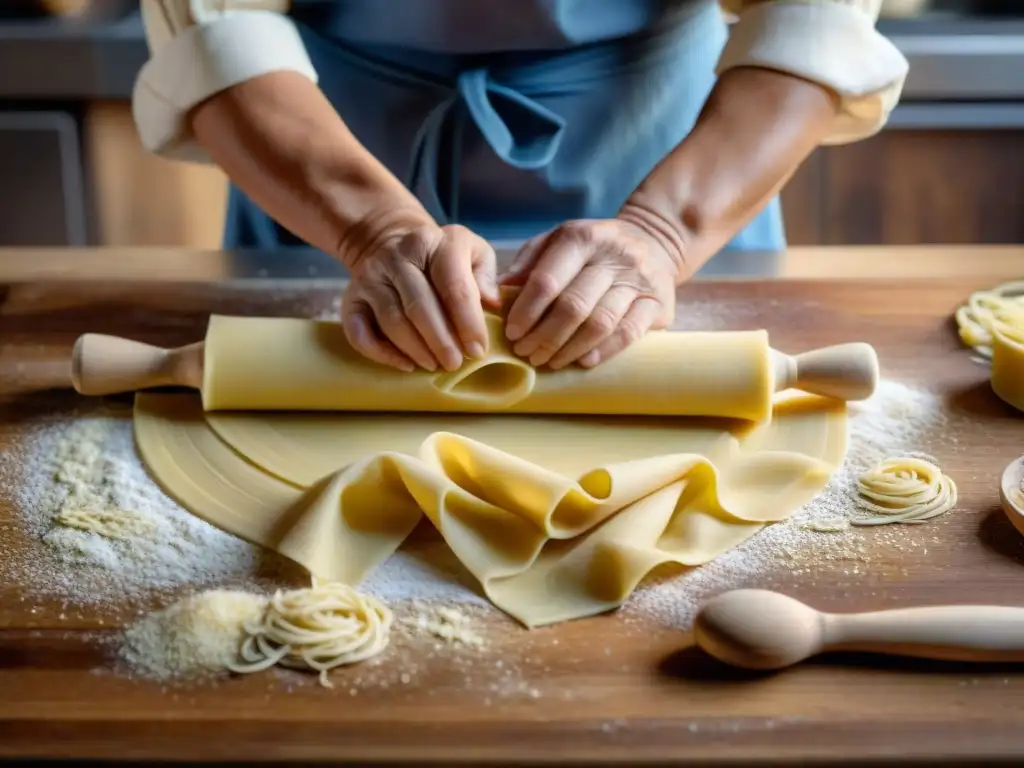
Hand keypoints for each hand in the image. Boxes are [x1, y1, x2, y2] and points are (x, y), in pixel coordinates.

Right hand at [342, 222, 499, 372]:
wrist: (388, 241)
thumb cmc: (440, 257)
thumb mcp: (470, 251)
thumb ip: (485, 274)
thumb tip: (491, 303)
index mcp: (431, 242)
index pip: (453, 285)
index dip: (468, 321)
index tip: (478, 349)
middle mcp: (396, 257)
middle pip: (419, 305)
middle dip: (441, 340)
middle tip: (455, 363)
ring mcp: (370, 278)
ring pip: (392, 320)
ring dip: (416, 349)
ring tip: (435, 365)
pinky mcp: (350, 299)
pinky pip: (359, 331)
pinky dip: (381, 353)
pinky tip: (405, 365)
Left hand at [499, 213, 683, 369]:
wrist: (654, 239)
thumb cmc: (594, 247)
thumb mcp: (559, 240)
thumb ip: (530, 261)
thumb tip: (499, 291)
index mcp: (583, 238)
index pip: (548, 279)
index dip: (526, 311)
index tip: (512, 332)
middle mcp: (613, 255)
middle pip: (572, 306)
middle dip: (543, 336)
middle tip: (526, 352)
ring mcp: (639, 280)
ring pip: (599, 323)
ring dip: (568, 349)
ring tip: (549, 361)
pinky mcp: (658, 303)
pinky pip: (628, 333)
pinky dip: (603, 351)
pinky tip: (583, 361)